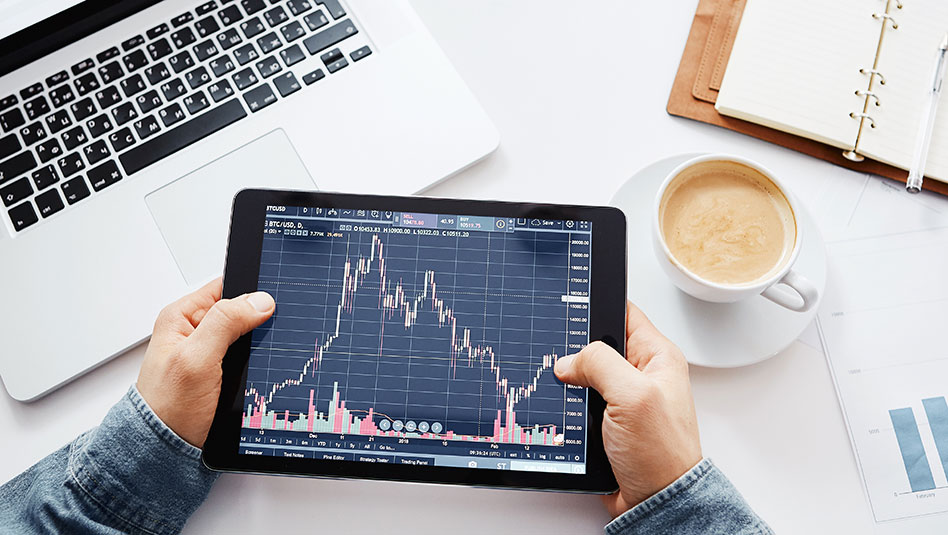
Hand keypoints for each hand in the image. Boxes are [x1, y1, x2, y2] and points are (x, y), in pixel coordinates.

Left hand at [137, 278, 274, 447]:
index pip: (226, 286)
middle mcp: (197, 331)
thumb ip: (225, 323)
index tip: (272, 300)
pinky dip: (259, 363)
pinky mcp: (223, 372)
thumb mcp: (196, 358)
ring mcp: (212, 352)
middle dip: (259, 321)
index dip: (251, 289)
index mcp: (183, 316)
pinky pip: (250, 357)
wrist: (167, 450)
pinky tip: (259, 372)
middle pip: (242, 311)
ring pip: (250, 336)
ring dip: (260, 346)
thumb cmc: (167, 407)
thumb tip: (260, 300)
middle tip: (262, 339)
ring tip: (257, 361)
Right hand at [554, 301, 701, 517]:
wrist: (656, 503)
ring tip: (565, 392)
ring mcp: (623, 399)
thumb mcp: (633, 396)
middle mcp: (640, 374)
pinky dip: (568, 408)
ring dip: (570, 385)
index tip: (570, 307)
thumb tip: (568, 360)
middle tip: (565, 362)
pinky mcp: (607, 422)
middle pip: (596, 345)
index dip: (597, 305)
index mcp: (656, 357)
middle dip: (576, 351)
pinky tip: (563, 412)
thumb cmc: (662, 455)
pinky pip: (579, 403)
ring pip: (583, 375)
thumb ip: (600, 363)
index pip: (623, 312)